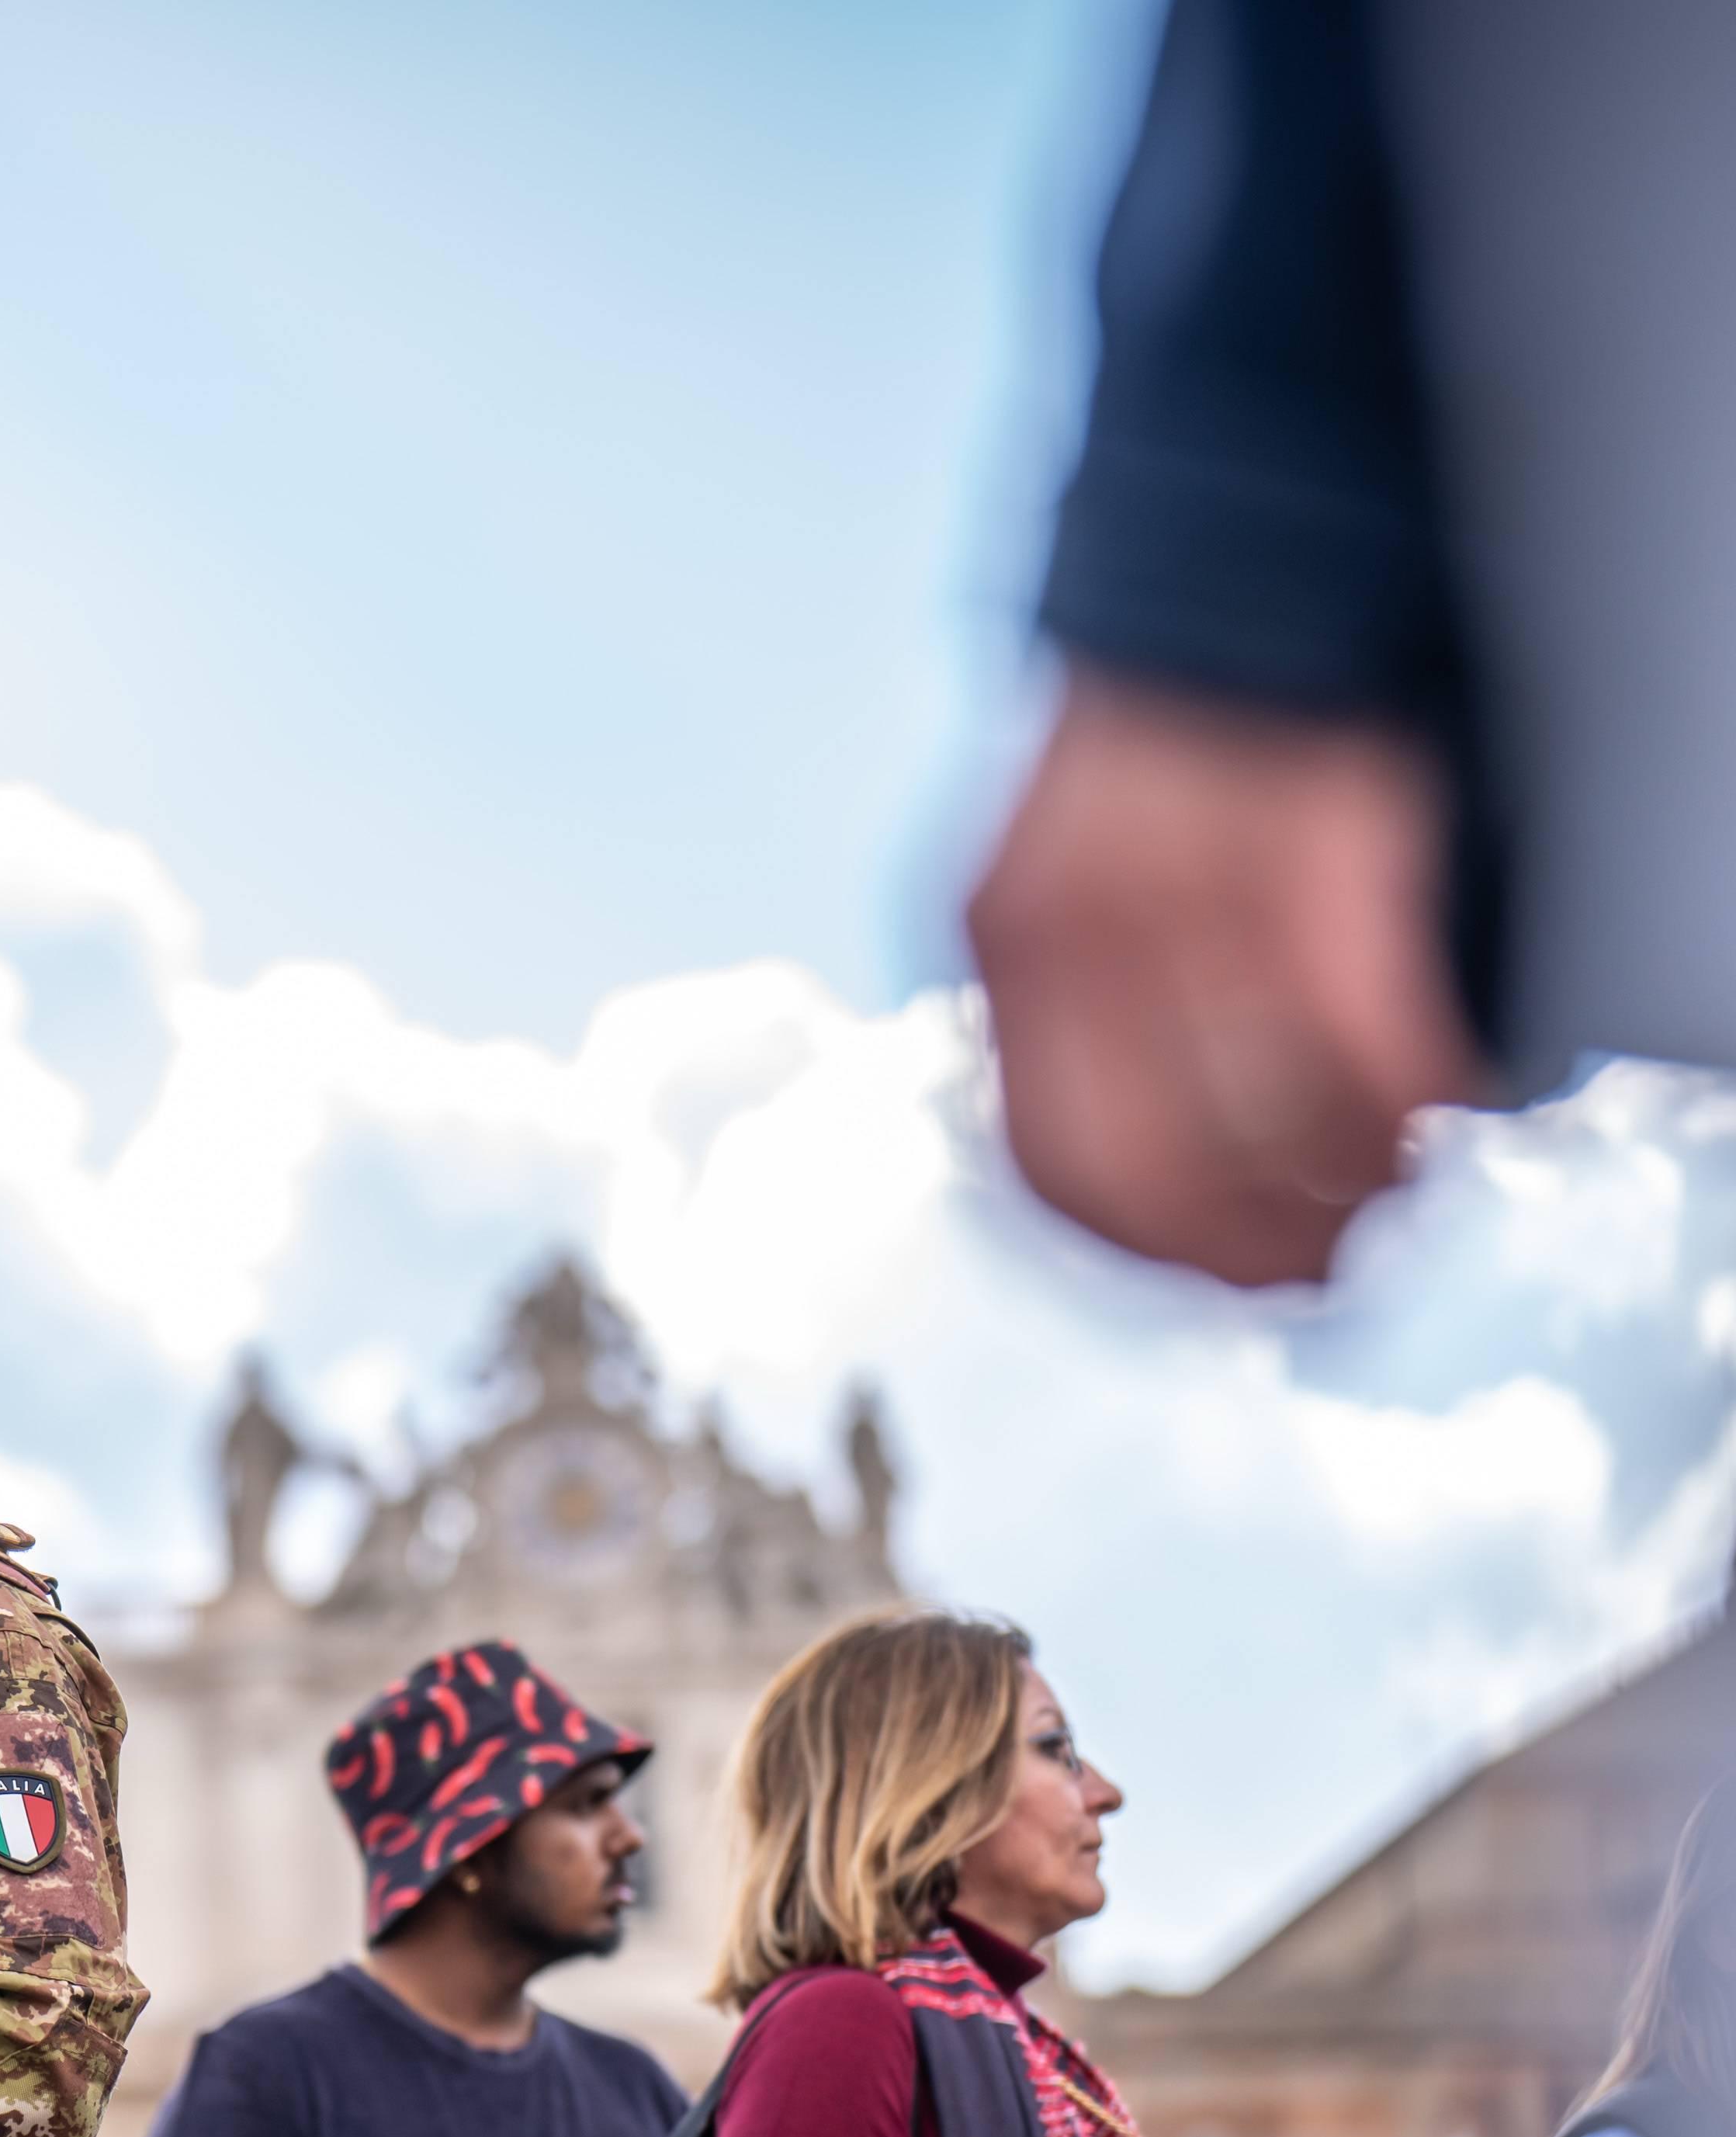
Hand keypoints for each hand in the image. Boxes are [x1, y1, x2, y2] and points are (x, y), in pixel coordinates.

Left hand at [965, 666, 1486, 1289]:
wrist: (1238, 523)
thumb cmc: (1177, 722)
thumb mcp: (1080, 872)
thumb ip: (1099, 1004)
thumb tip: (1188, 1163)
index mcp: (999, 936)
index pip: (1049, 1168)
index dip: (1149, 1253)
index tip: (1224, 1285)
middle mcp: (1071, 921)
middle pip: (1150, 1175)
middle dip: (1255, 1250)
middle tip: (1333, 1267)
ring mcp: (1189, 879)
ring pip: (1269, 1118)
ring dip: (1354, 1182)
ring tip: (1406, 1184)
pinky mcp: (1318, 836)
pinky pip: (1371, 1028)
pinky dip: (1424, 1091)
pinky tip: (1463, 1098)